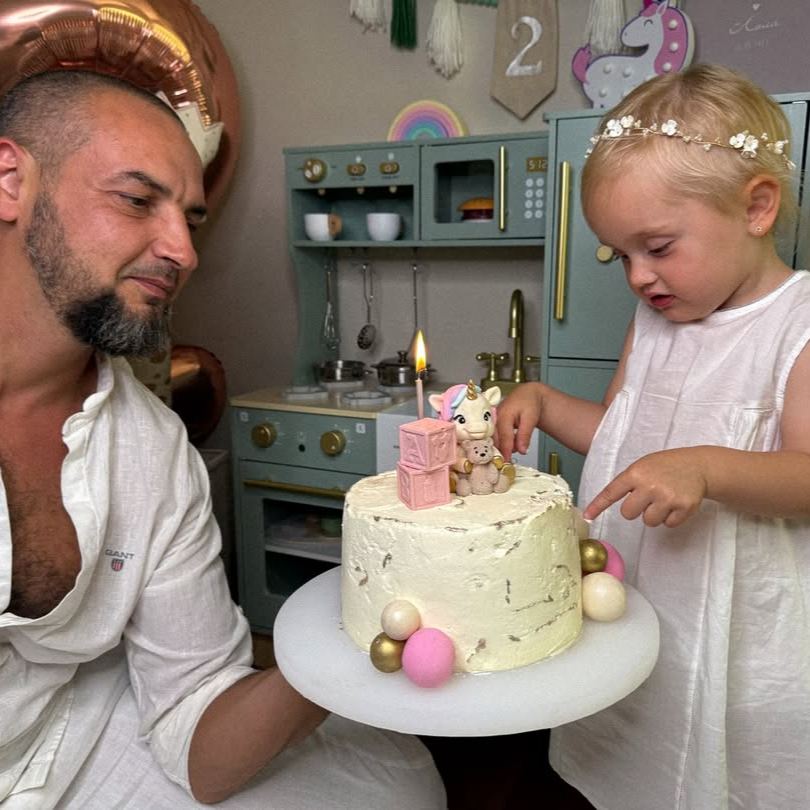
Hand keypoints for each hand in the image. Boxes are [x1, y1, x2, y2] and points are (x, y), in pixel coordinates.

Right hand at [495, 383, 542, 459]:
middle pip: (495, 439)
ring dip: (500, 448)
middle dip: (500, 452)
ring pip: (493, 439)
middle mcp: (494, 418)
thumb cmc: (529, 403)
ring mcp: (492, 421)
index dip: (506, 451)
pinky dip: (500, 444)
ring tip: (509, 456)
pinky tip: (508, 448)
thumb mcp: (531, 418)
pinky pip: (494, 436)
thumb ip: (525, 434)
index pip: (504, 437)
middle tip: (506, 464)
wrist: (527, 395)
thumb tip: (522, 450)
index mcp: (503, 415)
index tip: (506, 462)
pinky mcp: (493, 424)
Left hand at [583, 448, 707, 526]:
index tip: (587, 515)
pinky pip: (668, 524)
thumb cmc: (665, 467)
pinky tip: (676, 503)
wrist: (698, 465)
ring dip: (654, 514)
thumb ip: (628, 482)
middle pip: (628, 514)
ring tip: (663, 499)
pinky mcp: (684, 507)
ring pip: (649, 522)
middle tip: (647, 498)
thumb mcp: (643, 466)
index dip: (598, 505)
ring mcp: (668, 497)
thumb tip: (608, 501)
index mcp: (636, 473)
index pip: (612, 492)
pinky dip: (671, 517)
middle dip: (635, 509)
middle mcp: (650, 485)